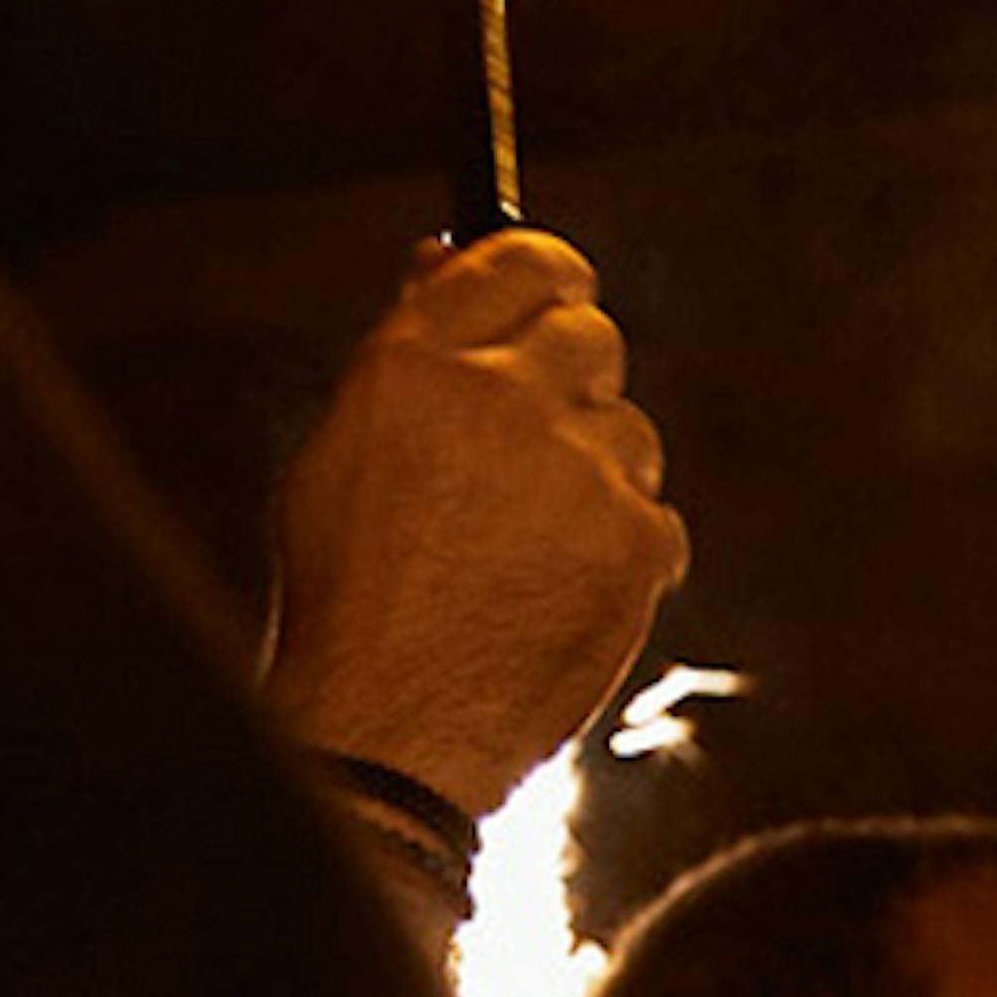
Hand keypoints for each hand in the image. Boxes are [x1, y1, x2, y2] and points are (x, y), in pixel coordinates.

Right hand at [264, 230, 688, 822]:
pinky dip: (622, 557)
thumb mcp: (341, 454)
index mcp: (414, 363)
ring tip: (528, 554)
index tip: (555, 300)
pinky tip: (561, 598)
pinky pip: (655, 518)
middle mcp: (497, 396)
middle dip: (573, 384)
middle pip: (591, 335)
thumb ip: (406, 348)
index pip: (519, 257)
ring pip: (631, 432)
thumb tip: (442, 257)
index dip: (547, 278)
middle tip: (537, 452)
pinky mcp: (630, 541)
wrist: (385, 739)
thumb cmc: (347, 600)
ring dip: (597, 478)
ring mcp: (572, 468)